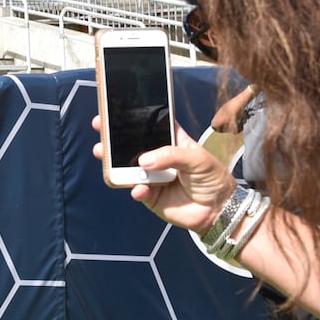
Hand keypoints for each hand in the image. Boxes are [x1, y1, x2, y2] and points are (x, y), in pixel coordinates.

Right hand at [91, 116, 236, 231]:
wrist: (218, 209)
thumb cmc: (212, 178)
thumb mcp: (197, 159)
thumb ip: (172, 155)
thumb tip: (144, 160)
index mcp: (172, 141)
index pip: (151, 125)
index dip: (135, 117)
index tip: (117, 109)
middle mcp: (158, 157)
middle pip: (133, 144)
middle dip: (115, 136)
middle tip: (100, 127)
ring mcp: (152, 176)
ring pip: (128, 167)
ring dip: (114, 161)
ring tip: (104, 154)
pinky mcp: (150, 196)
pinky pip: (136, 190)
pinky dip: (135, 189)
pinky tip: (139, 189)